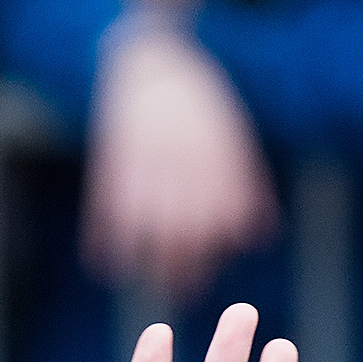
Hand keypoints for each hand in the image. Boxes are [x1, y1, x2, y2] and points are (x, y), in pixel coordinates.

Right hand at [82, 19, 278, 301]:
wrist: (153, 66)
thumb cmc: (200, 108)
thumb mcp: (232, 140)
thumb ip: (246, 187)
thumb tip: (259, 238)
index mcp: (213, 161)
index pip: (217, 220)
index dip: (212, 253)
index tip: (206, 278)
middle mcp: (181, 167)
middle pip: (182, 230)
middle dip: (183, 268)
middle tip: (183, 294)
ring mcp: (144, 166)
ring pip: (143, 226)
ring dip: (143, 262)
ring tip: (143, 283)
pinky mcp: (111, 166)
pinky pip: (104, 211)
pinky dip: (103, 241)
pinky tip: (103, 265)